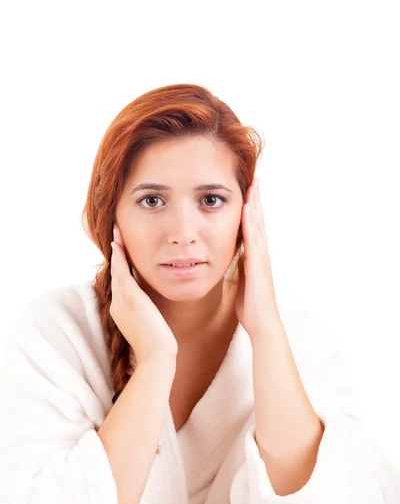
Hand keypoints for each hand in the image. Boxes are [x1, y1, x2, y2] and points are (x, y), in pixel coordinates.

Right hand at [110, 224, 177, 366]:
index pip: (120, 283)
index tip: (119, 253)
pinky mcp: (129, 297)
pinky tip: (118, 245)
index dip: (119, 267)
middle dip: (115, 254)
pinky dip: (119, 257)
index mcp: (120, 311)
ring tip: (116, 234)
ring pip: (116, 270)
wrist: (156, 356)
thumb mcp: (149, 325)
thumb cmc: (157, 346)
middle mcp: (116, 304)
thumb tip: (151, 306)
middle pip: (115, 273)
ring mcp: (121, 300)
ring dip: (116, 250)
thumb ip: (147, 312)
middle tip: (115, 236)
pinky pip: (121, 272)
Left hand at [234, 178, 281, 338]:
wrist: (262, 323)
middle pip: (258, 221)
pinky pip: (253, 238)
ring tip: (253, 186)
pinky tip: (246, 209)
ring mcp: (261, 257)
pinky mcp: (257, 264)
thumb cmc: (251, 305)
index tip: (248, 192)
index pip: (253, 228)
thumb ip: (240, 267)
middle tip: (254, 180)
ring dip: (255, 205)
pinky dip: (250, 222)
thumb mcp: (242, 281)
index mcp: (255, 257)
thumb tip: (234, 258)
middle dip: (256, 200)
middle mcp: (261, 253)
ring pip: (257, 226)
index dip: (251, 210)